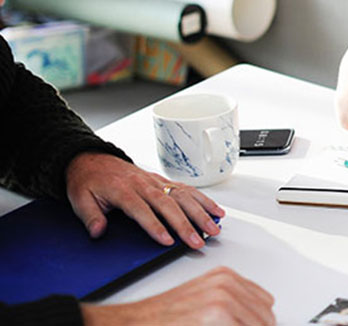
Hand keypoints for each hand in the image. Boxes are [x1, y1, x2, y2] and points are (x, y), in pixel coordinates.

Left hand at [65, 152, 223, 249]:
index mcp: (123, 190)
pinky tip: (214, 210)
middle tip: (197, 240)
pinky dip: (203, 199)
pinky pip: (186, 189)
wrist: (91, 160)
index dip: (155, 225)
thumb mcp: (79, 199)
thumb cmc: (88, 181)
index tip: (167, 240)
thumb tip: (98, 231)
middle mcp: (143, 184)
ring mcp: (155, 181)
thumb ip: (90, 216)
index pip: (142, 209)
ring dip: (200, 212)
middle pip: (168, 204)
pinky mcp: (163, 181)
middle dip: (185, 224)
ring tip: (213, 227)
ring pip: (183, 196)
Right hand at [80, 266, 274, 325]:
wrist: (135, 323)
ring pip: (260, 324)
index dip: (260, 322)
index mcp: (226, 278)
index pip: (265, 304)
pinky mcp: (218, 315)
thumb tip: (261, 318)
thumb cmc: (163, 316)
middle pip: (266, 317)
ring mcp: (224, 299)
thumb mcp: (204, 301)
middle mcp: (227, 284)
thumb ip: (233, 305)